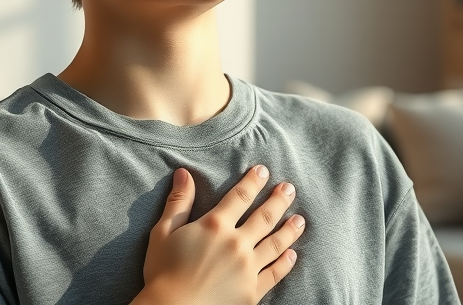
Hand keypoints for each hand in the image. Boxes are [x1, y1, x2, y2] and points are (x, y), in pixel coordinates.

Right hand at [134, 165, 305, 304]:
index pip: (240, 196)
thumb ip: (178, 203)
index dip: (253, 181)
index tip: (264, 171)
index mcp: (215, 225)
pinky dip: (285, 263)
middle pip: (264, 217)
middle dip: (279, 200)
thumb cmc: (162, 273)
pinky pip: (275, 273)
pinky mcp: (253, 291)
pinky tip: (292, 254)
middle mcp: (236, 243)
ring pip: (276, 243)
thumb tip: (185, 174)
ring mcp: (248, 268)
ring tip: (300, 219)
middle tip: (289, 189)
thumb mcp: (163, 232)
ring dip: (289, 229)